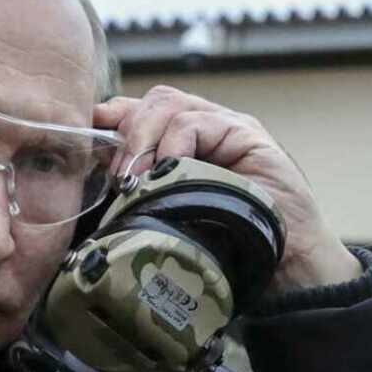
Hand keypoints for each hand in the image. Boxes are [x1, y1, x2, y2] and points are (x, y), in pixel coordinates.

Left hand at [94, 85, 361, 292]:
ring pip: (169, 105)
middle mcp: (205, 129)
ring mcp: (227, 128)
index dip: (111, 117)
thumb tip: (100, 185)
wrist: (284, 269)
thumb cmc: (225, 248)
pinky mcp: (248, 134)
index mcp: (184, 144)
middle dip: (125, 133)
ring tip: (136, 179)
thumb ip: (142, 192)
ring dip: (143, 140)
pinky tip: (169, 172)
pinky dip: (175, 144)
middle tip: (118, 177)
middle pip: (152, 102)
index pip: (140, 112)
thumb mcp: (169, 215)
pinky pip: (197, 121)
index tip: (87, 132)